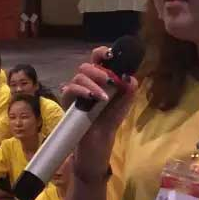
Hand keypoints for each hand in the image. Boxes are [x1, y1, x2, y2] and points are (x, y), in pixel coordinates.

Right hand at [63, 47, 137, 176]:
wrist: (96, 147)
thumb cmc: (108, 124)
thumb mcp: (124, 107)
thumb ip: (129, 90)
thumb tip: (130, 76)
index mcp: (101, 81)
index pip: (99, 60)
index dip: (103, 53)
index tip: (110, 54)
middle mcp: (87, 83)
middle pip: (87, 65)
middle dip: (98, 69)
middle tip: (109, 81)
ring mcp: (76, 93)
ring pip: (79, 76)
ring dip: (93, 83)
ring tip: (103, 98)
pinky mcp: (68, 103)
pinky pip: (69, 89)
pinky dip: (81, 90)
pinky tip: (92, 98)